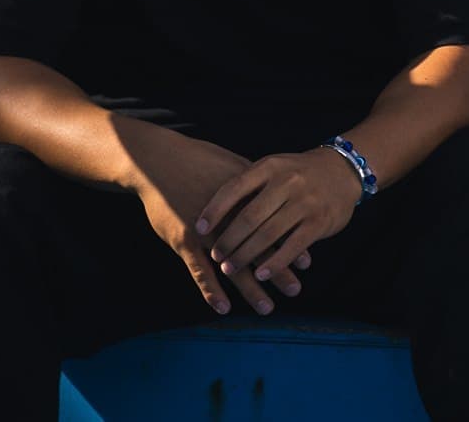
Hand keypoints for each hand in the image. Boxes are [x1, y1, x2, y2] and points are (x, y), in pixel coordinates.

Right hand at [122, 124, 309, 316]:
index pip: (274, 226)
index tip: (307, 263)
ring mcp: (206, 232)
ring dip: (251, 289)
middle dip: (279, 271)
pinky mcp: (183, 240)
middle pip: (259, 248)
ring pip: (233, 265)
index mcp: (246, 199)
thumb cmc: (201, 161)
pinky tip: (224, 307)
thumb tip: (281, 195)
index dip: (290, 244)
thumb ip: (257, 186)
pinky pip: (199, 271)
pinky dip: (212, 291)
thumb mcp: (235, 168)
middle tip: (295, 290)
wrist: (161, 161)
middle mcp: (230, 217)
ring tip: (267, 307)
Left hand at [197, 148, 362, 289]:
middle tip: (216, 257)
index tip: (198, 230)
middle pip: (250, 216)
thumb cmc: (298, 173)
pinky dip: (274, 263)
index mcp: (270, 166)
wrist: (343, 170)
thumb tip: (210, 210)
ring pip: (269, 234)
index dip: (215, 210)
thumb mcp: (274, 168)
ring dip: (246, 255)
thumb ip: (250, 185)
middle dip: (229, 240)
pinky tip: (260, 274)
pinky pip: (292, 247)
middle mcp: (288, 182)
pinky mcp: (319, 222)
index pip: (235, 188)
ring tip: (230, 269)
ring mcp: (305, 202)